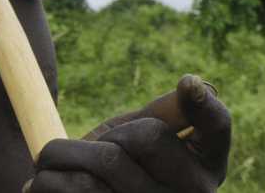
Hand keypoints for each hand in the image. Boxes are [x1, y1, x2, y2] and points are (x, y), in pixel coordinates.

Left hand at [24, 74, 229, 191]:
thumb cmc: (116, 168)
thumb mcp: (139, 140)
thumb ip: (157, 115)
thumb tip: (191, 85)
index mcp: (204, 165)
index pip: (217, 128)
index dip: (206, 106)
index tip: (188, 82)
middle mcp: (192, 192)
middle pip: (147, 136)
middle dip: (107, 135)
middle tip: (92, 149)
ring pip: (105, 161)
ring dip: (63, 154)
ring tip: (54, 161)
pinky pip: (72, 188)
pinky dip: (47, 179)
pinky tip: (48, 183)